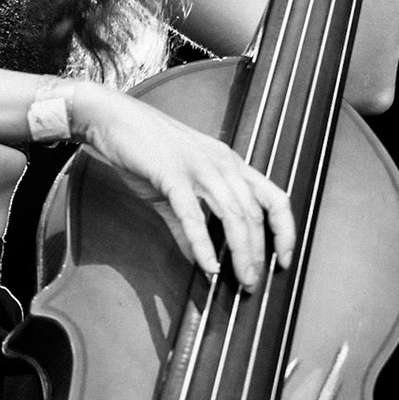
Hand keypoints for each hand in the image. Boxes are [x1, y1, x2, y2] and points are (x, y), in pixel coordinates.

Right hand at [74, 84, 295, 289]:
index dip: (285, 230)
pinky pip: (193, 215)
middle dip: (259, 253)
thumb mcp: (175, 187)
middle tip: (253, 282)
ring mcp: (199, 167)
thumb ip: (188, 224)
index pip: (274, 197)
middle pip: (254, 213)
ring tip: (240, 279)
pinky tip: (208, 265)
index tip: (284, 258)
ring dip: (241, 253)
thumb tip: (199, 258)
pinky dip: (203, 244)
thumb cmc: (145, 148)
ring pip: (233, 215)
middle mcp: (222, 163)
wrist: (113, 118)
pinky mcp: (172, 174)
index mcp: (229, 162)